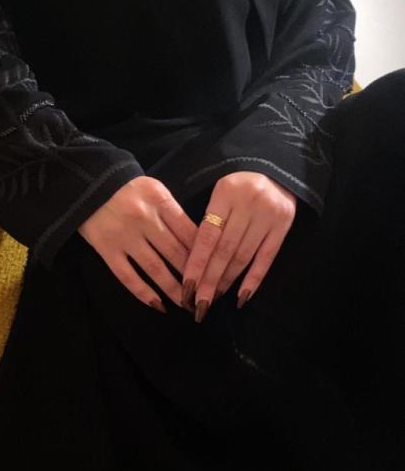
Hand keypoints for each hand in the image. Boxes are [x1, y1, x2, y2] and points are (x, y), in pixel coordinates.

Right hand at [77, 175, 198, 312]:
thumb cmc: (126, 188)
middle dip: (194, 276)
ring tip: (186, 304)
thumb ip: (173, 212)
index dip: (205, 255)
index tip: (215, 272)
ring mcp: (125, 236)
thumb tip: (196, 243)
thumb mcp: (154, 190)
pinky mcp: (107, 249)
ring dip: (173, 289)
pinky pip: (128, 276)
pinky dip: (144, 293)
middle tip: (206, 294)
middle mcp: (144, 218)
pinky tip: (158, 305)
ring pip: (155, 268)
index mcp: (160, 200)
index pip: (190, 232)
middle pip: (176, 253)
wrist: (87, 184)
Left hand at [181, 171, 296, 320]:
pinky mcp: (284, 225)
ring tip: (214, 299)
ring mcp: (269, 215)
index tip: (186, 286)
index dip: (196, 263)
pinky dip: (254, 279)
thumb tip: (192, 260)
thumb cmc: (239, 184)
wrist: (277, 167)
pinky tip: (241, 297)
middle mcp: (248, 204)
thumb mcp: (220, 191)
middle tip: (198, 303)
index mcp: (226, 193)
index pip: (207, 235)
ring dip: (227, 281)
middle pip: (225, 250)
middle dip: (209, 279)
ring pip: (243, 256)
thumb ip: (208, 219)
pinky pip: (267, 258)